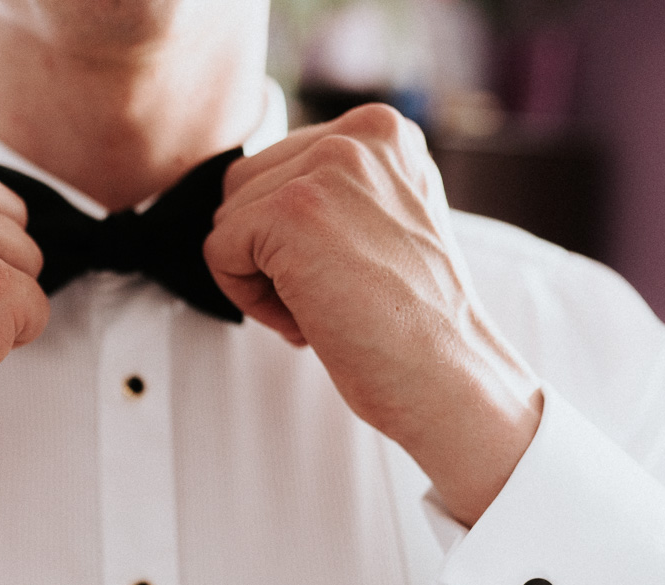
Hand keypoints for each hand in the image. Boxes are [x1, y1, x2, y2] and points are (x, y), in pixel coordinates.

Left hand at [204, 104, 541, 525]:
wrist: (446, 374)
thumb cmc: (412, 319)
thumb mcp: (383, 220)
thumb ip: (332, 191)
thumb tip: (254, 196)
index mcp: (380, 130)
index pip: (278, 168)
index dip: (292, 238)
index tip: (345, 273)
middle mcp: (356, 133)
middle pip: (244, 186)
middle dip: (268, 251)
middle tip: (329, 296)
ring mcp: (326, 166)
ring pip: (228, 219)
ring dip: (259, 276)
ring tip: (322, 306)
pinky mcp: (291, 210)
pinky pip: (219, 251)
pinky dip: (248, 299)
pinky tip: (306, 319)